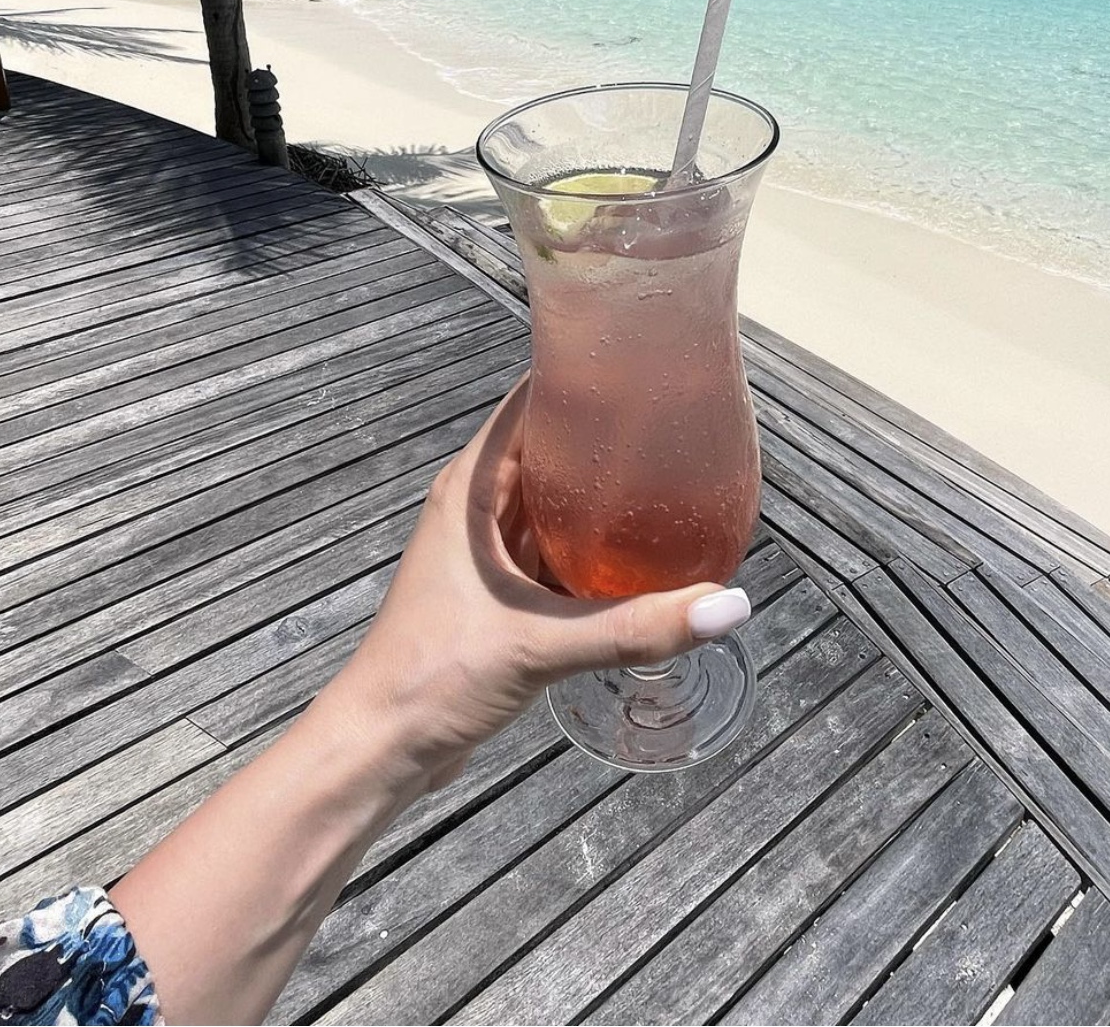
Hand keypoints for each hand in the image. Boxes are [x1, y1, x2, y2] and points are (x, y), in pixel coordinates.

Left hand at [325, 378, 751, 786]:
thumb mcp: (540, 644)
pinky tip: (642, 555)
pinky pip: (555, 548)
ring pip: (554, 501)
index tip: (642, 362)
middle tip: (680, 423)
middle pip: (550, 447)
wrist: (382, 746)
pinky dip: (593, 545)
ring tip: (675, 477)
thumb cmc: (434, 675)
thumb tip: (727, 606)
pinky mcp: (499, 592)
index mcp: (472, 488)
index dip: (578, 373)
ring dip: (602, 493)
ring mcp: (486, 550)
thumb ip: (634, 627)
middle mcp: (477, 506)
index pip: (528, 402)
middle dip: (607, 435)